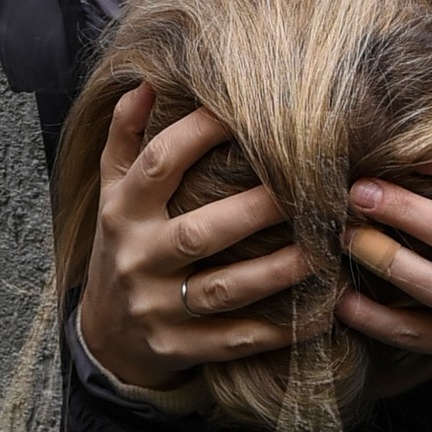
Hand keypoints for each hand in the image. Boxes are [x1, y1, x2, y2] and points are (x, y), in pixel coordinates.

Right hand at [75, 84, 302, 394]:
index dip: (198, 133)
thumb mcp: (113, 192)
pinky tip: (322, 310)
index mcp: (123, 212)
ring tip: (325, 246)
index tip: (247, 110)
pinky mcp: (180, 349)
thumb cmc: (124, 246)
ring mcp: (158, 309)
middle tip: (308, 186)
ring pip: (223, 290)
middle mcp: (138, 259)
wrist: (105, 337)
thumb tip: (146, 82)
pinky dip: (279, 330)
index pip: (158, 165)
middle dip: (254, 210)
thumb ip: (125, 138)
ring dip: (276, 270)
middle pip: (198, 233)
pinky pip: (236, 340)